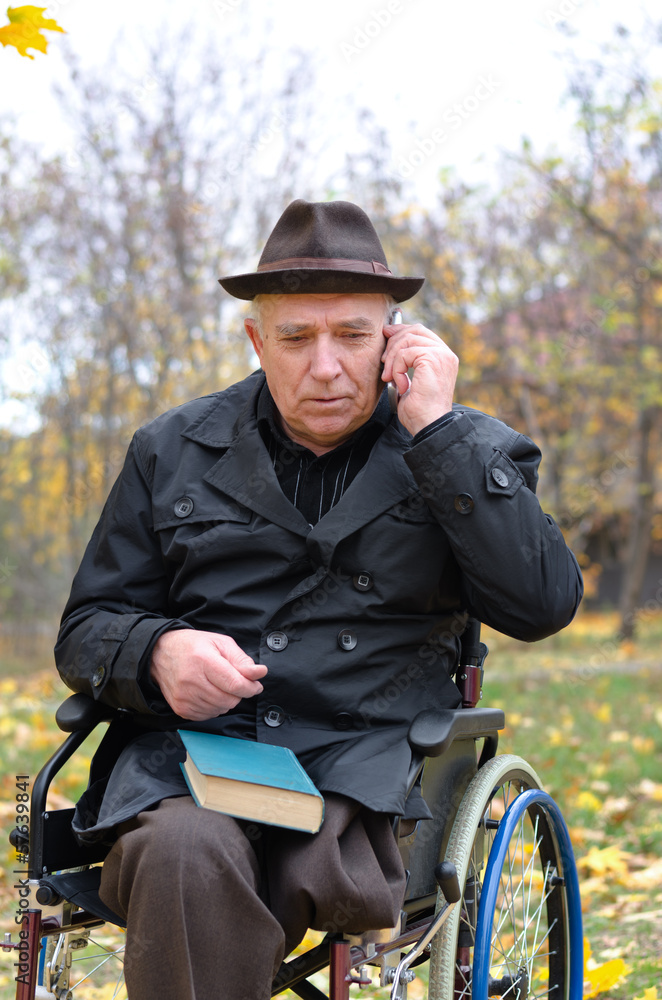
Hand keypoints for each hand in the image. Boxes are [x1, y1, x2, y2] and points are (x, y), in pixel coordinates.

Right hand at [150, 630, 267, 719]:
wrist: (160, 654)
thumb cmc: (193, 646)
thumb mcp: (220, 643)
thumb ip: (242, 660)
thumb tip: (259, 673)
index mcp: (204, 661)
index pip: (235, 684)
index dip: (251, 687)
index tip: (256, 685)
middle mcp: (192, 681)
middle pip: (230, 700)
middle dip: (239, 693)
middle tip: (234, 682)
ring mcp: (185, 697)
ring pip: (221, 709)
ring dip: (227, 700)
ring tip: (218, 685)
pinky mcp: (181, 708)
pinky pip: (208, 716)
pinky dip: (215, 707)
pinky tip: (209, 693)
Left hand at [381, 322, 457, 436]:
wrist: (428, 426)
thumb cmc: (419, 412)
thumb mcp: (410, 382)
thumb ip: (406, 364)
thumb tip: (391, 351)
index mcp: (443, 358)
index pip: (421, 332)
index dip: (402, 330)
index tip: (386, 335)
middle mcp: (445, 354)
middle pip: (415, 330)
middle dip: (394, 340)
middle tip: (382, 359)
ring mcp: (441, 355)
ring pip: (407, 340)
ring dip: (392, 358)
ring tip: (389, 377)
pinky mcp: (432, 359)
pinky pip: (404, 353)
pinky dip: (396, 368)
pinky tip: (400, 385)